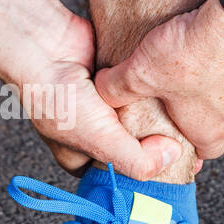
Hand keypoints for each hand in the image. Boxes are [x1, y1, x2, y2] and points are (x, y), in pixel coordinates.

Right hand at [8, 11, 181, 179]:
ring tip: (174, 111)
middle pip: (134, 145)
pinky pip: (141, 90)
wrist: (44, 46)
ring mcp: (104, 105)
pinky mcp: (115, 79)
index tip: (174, 168)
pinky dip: (151, 88)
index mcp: (81, 156)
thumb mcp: (99, 141)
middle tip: (180, 139)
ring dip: (156, 112)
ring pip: (141, 116)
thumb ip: (137, 160)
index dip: (144, 173)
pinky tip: (162, 87)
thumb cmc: (58, 98)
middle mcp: (93, 132)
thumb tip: (173, 154)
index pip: (119, 176)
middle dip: (156, 141)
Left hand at [95, 0, 223, 160]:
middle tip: (176, 102)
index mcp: (210, 129)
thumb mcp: (139, 74)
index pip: (206, 153)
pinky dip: (222, 64)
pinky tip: (205, 48)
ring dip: (210, 88)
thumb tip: (103, 88)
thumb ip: (115, 88)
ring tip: (187, 71)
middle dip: (196, 116)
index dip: (191, 150)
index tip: (177, 142)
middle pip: (216, 124)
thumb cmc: (191, 54)